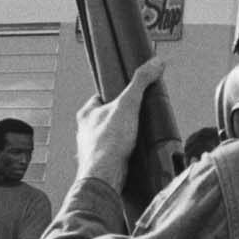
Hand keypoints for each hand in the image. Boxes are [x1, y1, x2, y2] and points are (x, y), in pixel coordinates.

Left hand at [75, 59, 164, 188]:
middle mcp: (85, 130)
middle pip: (105, 116)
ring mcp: (91, 147)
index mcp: (87, 113)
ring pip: (108, 136)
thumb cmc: (108, 143)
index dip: (115, 95)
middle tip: (135, 117)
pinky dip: (121, 152)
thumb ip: (141, 82)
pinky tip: (132, 152)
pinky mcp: (100, 162)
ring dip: (121, 136)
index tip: (127, 96)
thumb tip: (154, 63)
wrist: (104, 176)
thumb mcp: (128, 104)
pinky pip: (112, 152)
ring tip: (135, 136)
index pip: (100, 97)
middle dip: (120, 117)